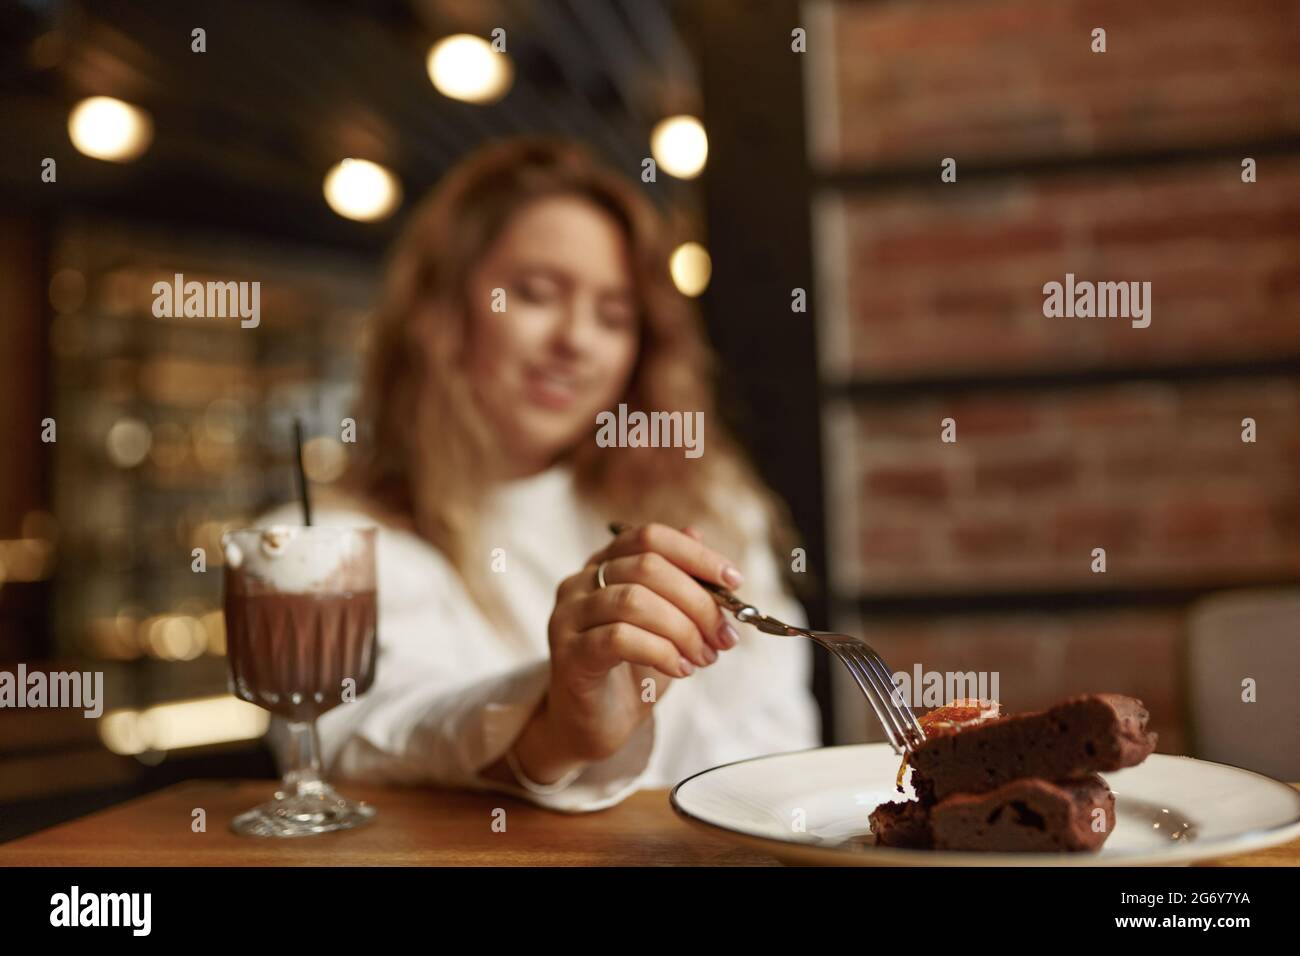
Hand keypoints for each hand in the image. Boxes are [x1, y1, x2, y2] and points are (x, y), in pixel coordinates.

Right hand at [514, 523, 744, 781]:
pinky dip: (661, 652)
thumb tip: (699, 536)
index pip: (650, 537)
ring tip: (705, 657)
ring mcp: (568, 617)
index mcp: (604, 565)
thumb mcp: (666, 621)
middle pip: (647, 567)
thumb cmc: (632, 670)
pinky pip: (619, 639)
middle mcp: (579, 583)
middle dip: (698, 601)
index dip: (696, 555)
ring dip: (684, 630)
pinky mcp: (569, 655)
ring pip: (634, 601)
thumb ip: (678, 581)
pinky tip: (680, 669)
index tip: (734, 581)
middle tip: (725, 636)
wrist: (594, 725)